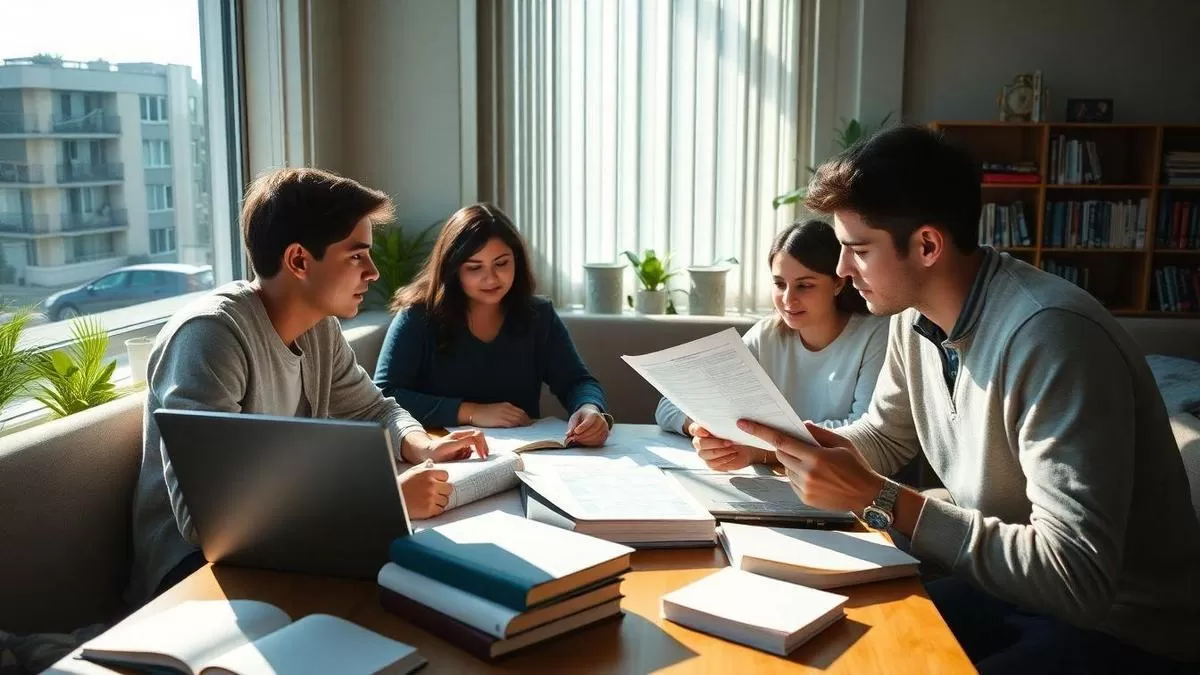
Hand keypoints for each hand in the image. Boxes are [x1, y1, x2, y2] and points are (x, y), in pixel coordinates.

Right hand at [398, 461, 453, 518]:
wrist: (392, 500)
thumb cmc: (400, 486)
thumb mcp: (412, 472)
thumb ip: (423, 467)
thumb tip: (431, 463)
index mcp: (428, 473)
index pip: (445, 475)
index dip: (441, 480)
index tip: (437, 483)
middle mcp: (431, 484)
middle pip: (449, 488)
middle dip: (443, 491)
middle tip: (435, 493)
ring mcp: (431, 497)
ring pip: (445, 500)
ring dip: (439, 501)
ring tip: (429, 501)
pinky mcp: (429, 509)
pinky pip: (440, 510)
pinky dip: (435, 510)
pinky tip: (427, 507)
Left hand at [424, 428, 488, 460]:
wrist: (426, 455)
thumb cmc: (436, 450)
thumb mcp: (450, 446)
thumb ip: (464, 442)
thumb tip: (477, 440)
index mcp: (460, 435)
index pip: (477, 435)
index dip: (482, 444)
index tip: (482, 455)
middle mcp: (462, 438)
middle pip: (480, 438)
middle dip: (484, 447)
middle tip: (485, 458)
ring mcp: (462, 444)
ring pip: (477, 445)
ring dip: (480, 451)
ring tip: (480, 460)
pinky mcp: (461, 451)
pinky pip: (472, 452)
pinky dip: (475, 456)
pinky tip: (473, 461)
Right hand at [463, 402, 530, 427]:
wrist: (474, 412)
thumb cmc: (484, 413)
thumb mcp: (497, 410)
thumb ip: (506, 414)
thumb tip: (514, 421)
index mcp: (506, 405)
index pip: (521, 411)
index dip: (526, 418)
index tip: (529, 423)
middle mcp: (506, 408)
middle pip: (522, 415)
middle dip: (527, 422)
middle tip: (530, 428)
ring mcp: (504, 414)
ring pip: (518, 419)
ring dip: (524, 425)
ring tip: (527, 430)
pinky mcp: (500, 420)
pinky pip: (512, 423)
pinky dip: (517, 426)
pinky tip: (519, 430)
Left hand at [566, 404, 608, 446]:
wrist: (591, 415)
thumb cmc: (583, 416)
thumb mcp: (575, 417)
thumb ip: (572, 425)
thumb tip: (568, 434)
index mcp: (594, 414)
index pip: (589, 422)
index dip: (582, 428)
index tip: (575, 432)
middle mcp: (602, 421)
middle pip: (592, 431)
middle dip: (582, 436)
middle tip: (574, 437)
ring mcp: (605, 429)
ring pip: (595, 437)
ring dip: (585, 440)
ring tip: (578, 439)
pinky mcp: (605, 435)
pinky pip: (598, 442)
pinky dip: (590, 443)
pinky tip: (584, 441)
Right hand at [686, 422, 766, 470]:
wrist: (745, 448)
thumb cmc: (737, 434)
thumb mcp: (733, 427)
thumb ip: (728, 424)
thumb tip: (735, 422)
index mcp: (702, 429)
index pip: (694, 429)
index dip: (698, 431)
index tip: (707, 432)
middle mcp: (700, 441)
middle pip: (699, 443)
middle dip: (715, 443)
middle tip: (729, 442)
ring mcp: (704, 453)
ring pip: (704, 454)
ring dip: (720, 451)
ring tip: (733, 449)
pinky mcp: (710, 463)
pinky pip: (712, 463)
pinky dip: (723, 459)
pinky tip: (733, 455)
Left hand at [736, 419, 882, 512]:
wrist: (867, 495)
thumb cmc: (856, 466)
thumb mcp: (841, 443)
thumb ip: (818, 433)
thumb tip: (799, 425)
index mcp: (816, 457)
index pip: (781, 441)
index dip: (760, 431)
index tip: (744, 423)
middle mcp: (807, 474)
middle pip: (781, 454)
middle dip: (786, 447)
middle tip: (800, 447)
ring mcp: (805, 488)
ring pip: (786, 468)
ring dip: (793, 463)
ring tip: (816, 466)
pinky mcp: (805, 498)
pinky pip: (791, 481)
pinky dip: (797, 475)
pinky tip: (816, 477)